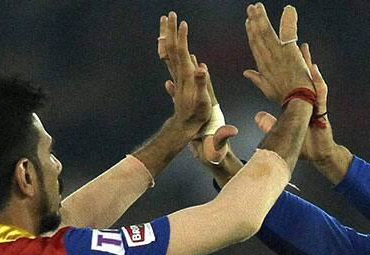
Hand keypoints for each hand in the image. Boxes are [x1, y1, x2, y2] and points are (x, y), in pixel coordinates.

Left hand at [157, 11, 211, 137]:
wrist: (185, 125)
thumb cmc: (196, 115)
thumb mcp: (202, 101)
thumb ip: (201, 83)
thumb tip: (201, 67)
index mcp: (185, 74)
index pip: (181, 51)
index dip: (181, 36)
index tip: (182, 22)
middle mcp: (178, 72)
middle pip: (171, 47)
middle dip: (169, 30)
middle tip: (169, 14)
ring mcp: (177, 75)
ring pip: (169, 51)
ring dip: (167, 36)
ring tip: (166, 23)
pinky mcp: (178, 79)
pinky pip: (172, 60)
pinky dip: (170, 48)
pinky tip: (172, 45)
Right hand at [242, 3, 313, 103]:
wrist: (297, 101)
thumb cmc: (284, 97)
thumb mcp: (267, 89)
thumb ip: (257, 79)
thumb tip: (246, 72)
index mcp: (263, 67)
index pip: (255, 46)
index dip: (251, 33)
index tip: (249, 22)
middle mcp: (268, 58)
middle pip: (258, 36)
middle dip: (254, 21)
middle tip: (251, 8)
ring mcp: (278, 54)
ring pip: (267, 32)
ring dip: (261, 18)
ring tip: (257, 6)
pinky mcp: (289, 51)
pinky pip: (288, 32)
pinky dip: (288, 20)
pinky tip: (289, 9)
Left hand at [254, 43, 333, 162]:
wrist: (319, 155)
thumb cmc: (304, 143)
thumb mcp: (284, 131)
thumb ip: (270, 122)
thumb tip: (257, 116)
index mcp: (298, 103)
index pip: (289, 81)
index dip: (283, 67)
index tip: (277, 53)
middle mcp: (307, 100)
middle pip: (301, 75)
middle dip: (298, 58)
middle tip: (292, 40)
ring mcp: (315, 104)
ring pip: (312, 80)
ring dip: (308, 64)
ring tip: (304, 47)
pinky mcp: (322, 111)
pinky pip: (321, 93)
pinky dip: (318, 82)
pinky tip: (314, 69)